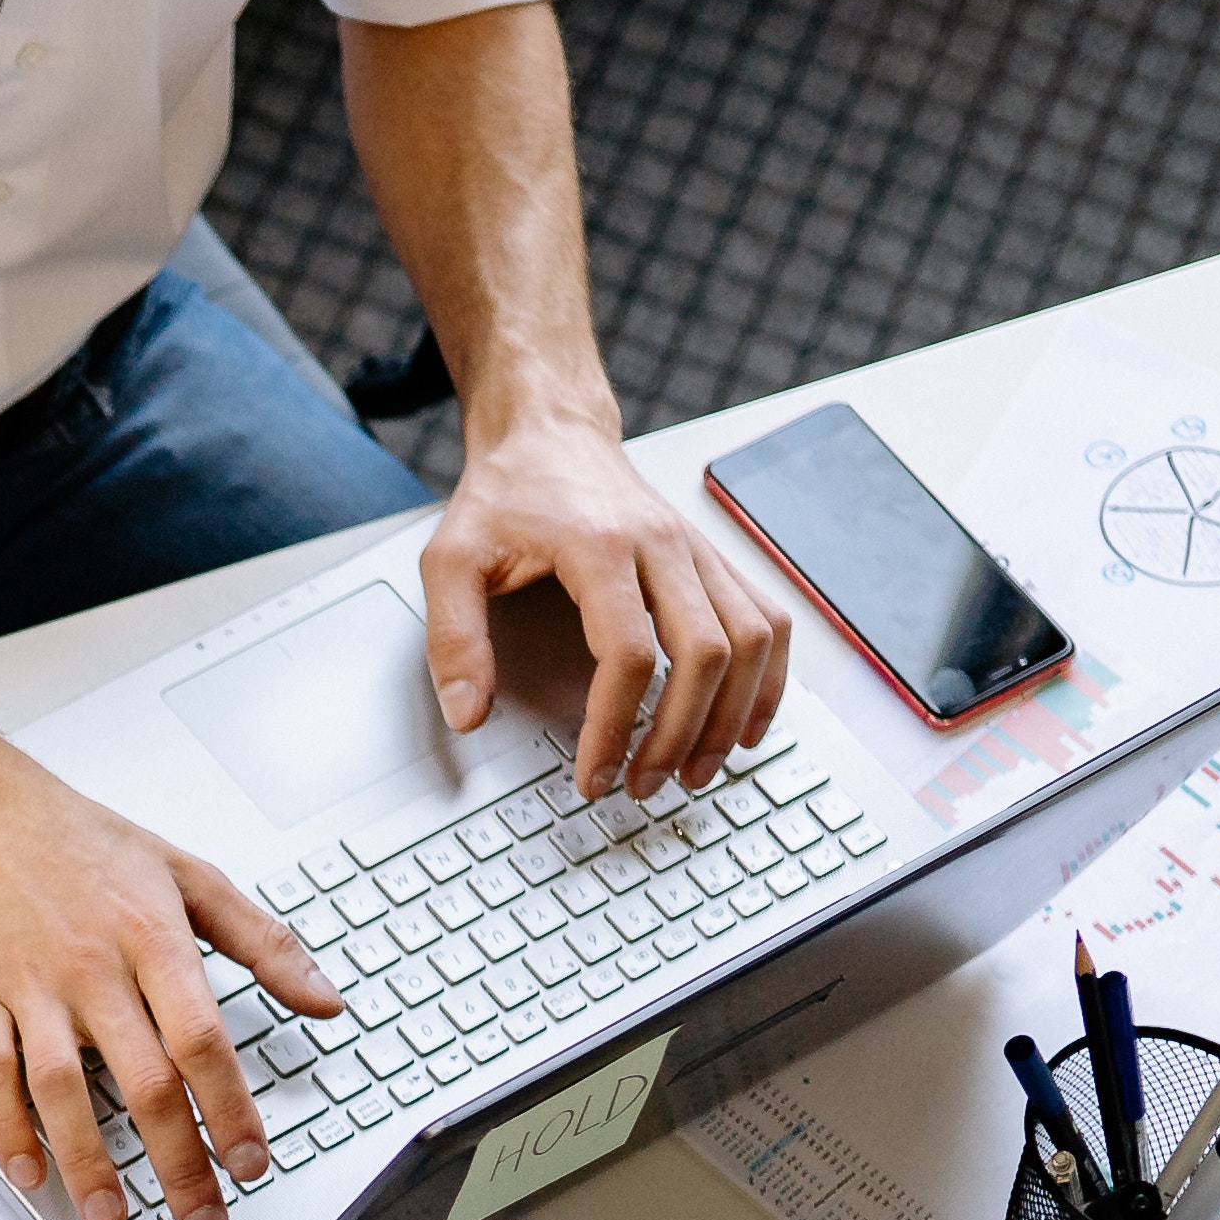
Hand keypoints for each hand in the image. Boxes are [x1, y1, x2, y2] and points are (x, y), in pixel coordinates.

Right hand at [0, 726, 323, 1219]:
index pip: (202, 1039)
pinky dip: (8, 1131)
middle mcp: (93, 968)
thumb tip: (325, 999)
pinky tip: (32, 1172)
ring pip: (62, 1090)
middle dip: (178, 1163)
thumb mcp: (192, 876)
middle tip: (201, 1217)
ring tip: (115, 1216)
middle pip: (144, 1083)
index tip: (250, 1162)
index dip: (230, 1110)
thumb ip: (265, 942)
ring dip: (90, 1163)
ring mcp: (31, 988)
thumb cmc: (88, 846)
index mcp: (153, 939)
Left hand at [421, 415, 787, 799]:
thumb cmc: (506, 496)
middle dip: (679, 734)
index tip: (594, 775)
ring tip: (696, 771)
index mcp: (599, 546)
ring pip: (751, 640)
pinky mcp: (714, 560)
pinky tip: (745, 724)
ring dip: (731, 716)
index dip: (614, 727)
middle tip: (644, 785)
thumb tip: (468, 715)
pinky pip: (768, 619)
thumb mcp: (450, 559)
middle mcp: (663, 545)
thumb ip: (453, 638)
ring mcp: (697, 550)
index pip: (629, 654)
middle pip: (705, 653)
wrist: (550, 434)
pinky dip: (768, 678)